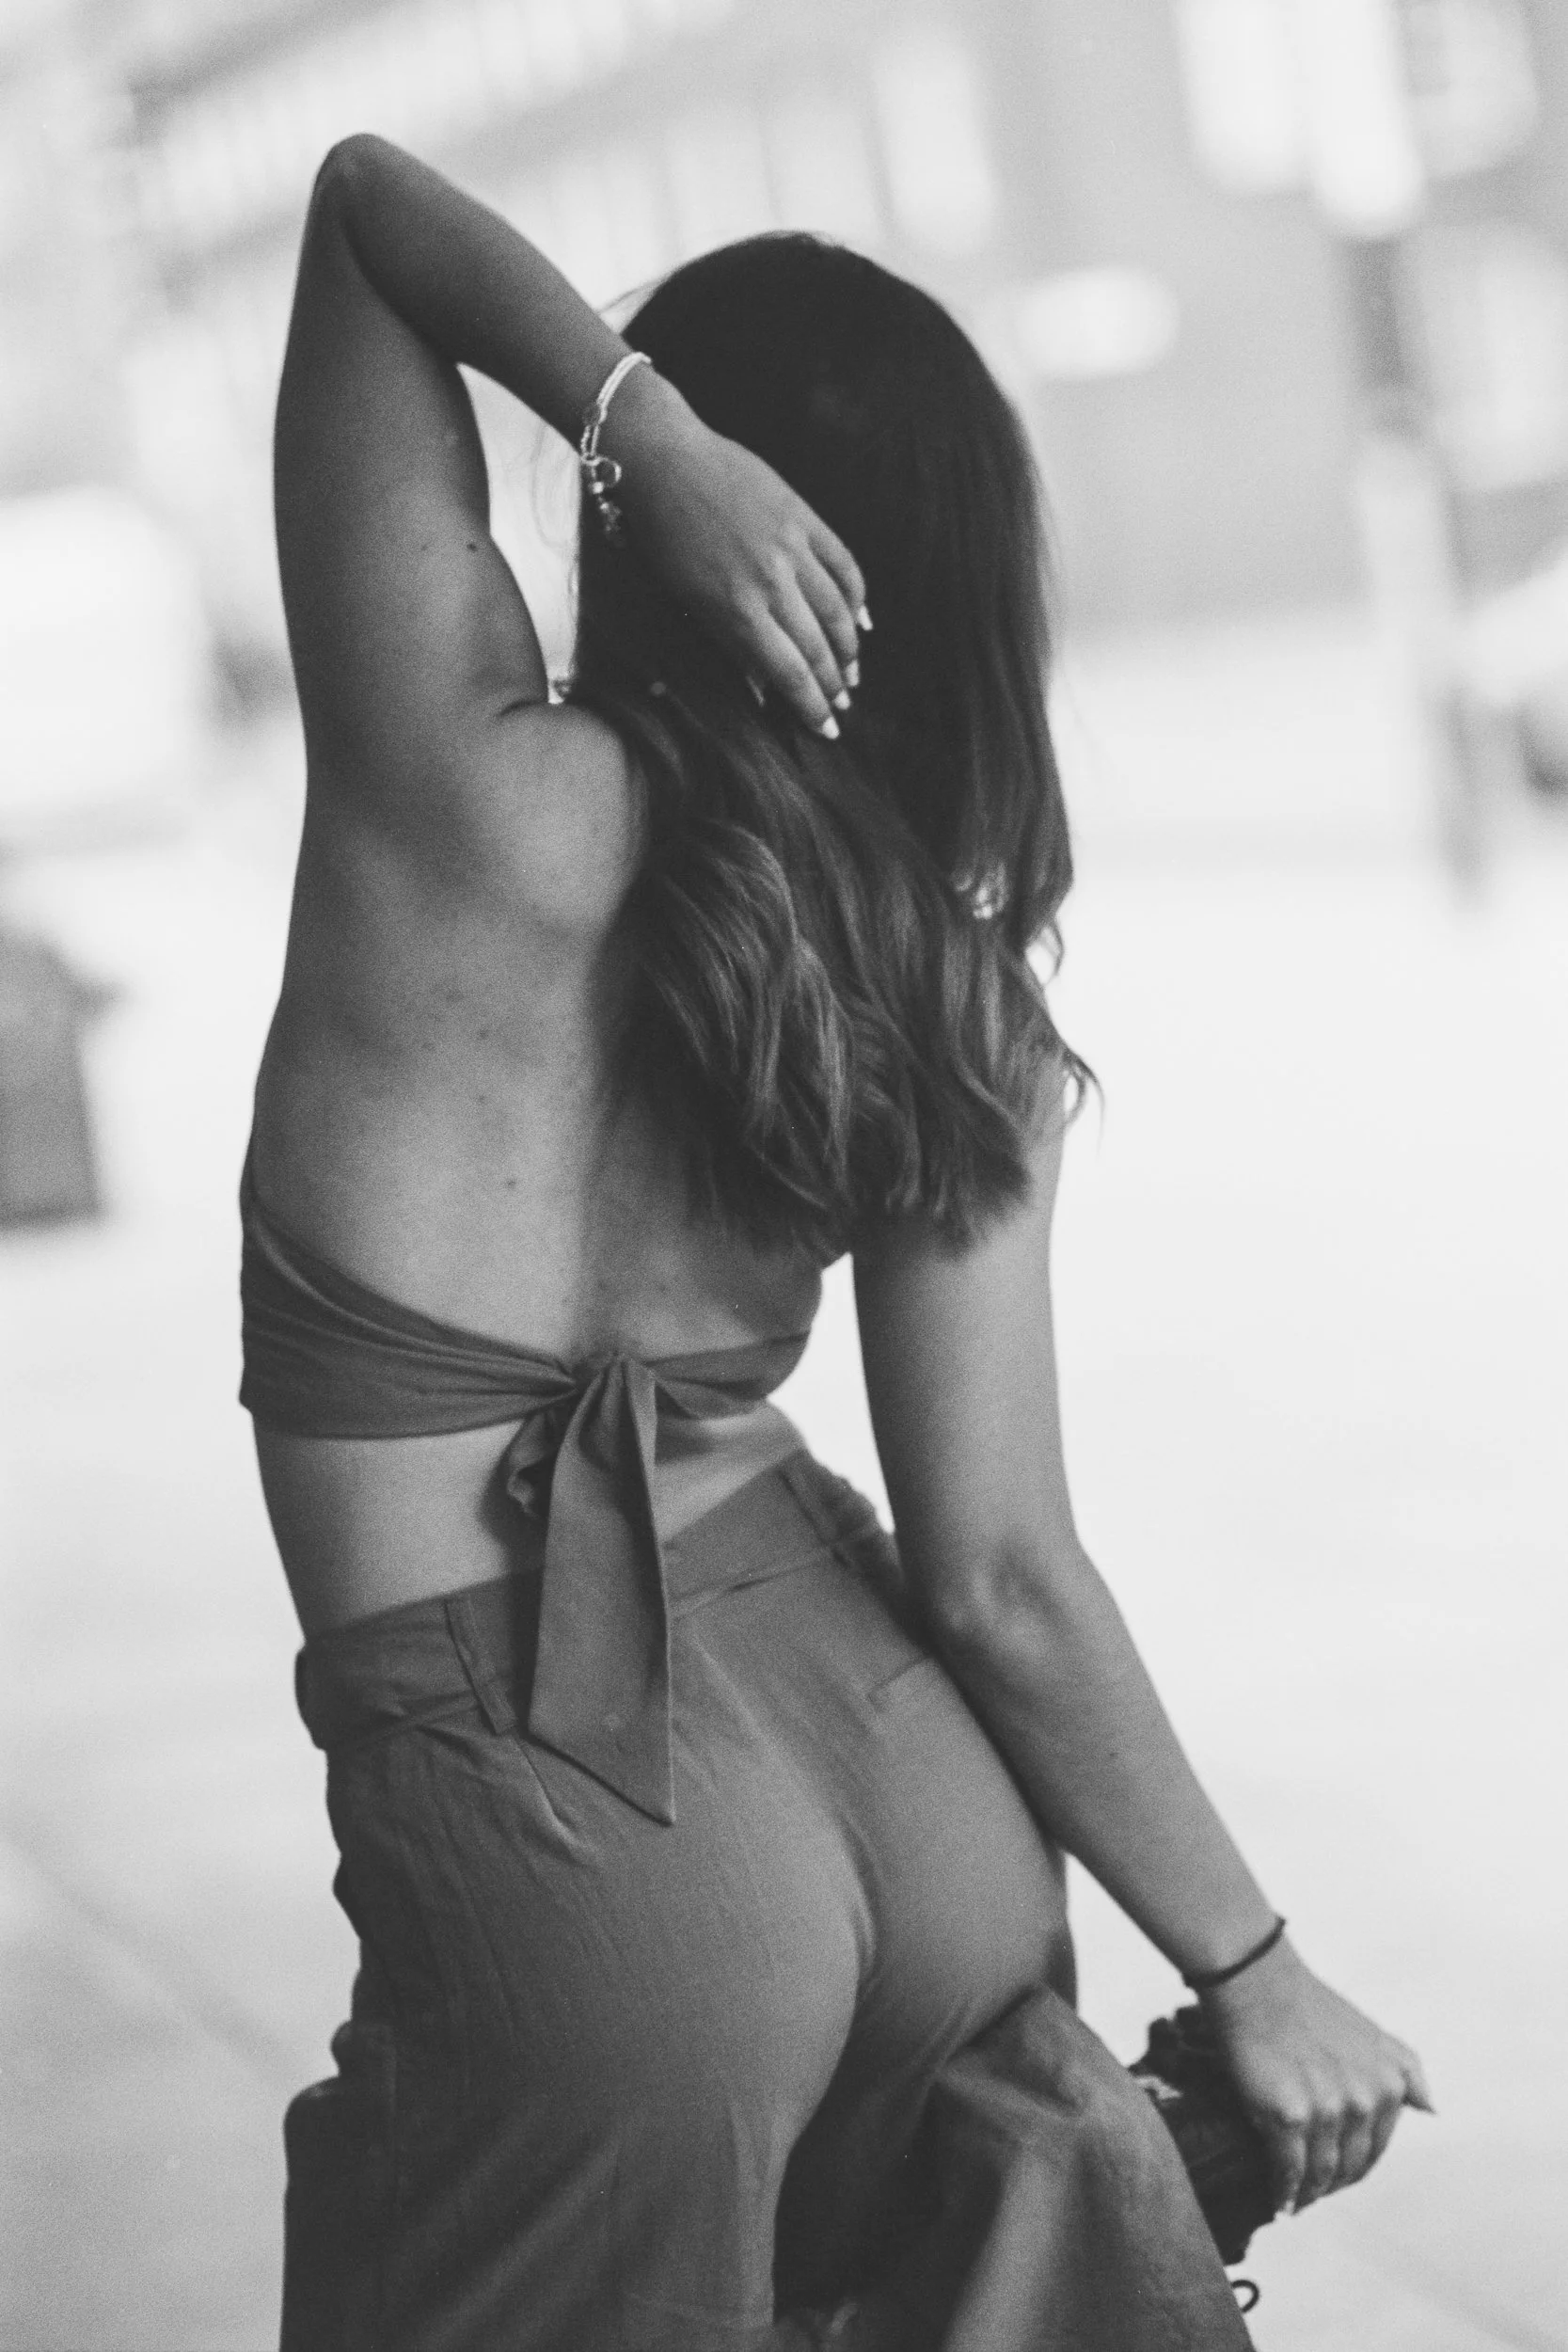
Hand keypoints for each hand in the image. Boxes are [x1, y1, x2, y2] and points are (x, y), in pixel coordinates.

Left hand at [601, 366, 867, 735]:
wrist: (664, 461)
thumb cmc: (662, 537)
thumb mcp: (684, 601)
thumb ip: (728, 644)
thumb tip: (762, 687)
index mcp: (735, 612)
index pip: (789, 674)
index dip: (811, 707)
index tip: (825, 729)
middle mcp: (770, 583)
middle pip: (818, 649)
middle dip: (833, 686)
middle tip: (843, 707)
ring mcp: (791, 548)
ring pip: (837, 612)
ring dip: (849, 650)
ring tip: (853, 674)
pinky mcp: (804, 517)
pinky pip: (844, 565)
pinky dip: (857, 597)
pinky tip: (861, 620)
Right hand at [1201, 1936, 1432, 2212]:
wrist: (1256, 1981)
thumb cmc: (1308, 2003)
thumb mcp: (1372, 2032)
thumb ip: (1406, 2069)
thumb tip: (1432, 2110)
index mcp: (1389, 2084)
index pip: (1376, 2148)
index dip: (1356, 2167)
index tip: (1338, 2175)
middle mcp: (1366, 2101)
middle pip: (1351, 2166)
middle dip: (1334, 2185)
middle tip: (1315, 2193)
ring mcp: (1328, 2110)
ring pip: (1321, 2173)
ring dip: (1309, 2194)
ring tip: (1297, 2203)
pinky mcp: (1288, 2116)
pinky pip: (1289, 2169)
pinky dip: (1284, 2192)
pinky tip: (1279, 2203)